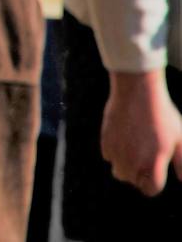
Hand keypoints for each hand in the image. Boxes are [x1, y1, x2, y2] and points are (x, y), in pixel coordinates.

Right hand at [101, 69, 181, 195]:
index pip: (151, 189)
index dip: (154, 184)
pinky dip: (116, 153)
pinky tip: (124, 139)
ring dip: (126, 167)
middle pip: (133, 181)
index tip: (156, 174)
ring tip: (134, 152)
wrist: (138, 92)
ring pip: (118, 172)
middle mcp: (133, 160)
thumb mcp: (179, 139)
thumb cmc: (162, 116)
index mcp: (154, 162)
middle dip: (140, 174)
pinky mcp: (106, 140)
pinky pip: (109, 156)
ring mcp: (118, 151)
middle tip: (146, 158)